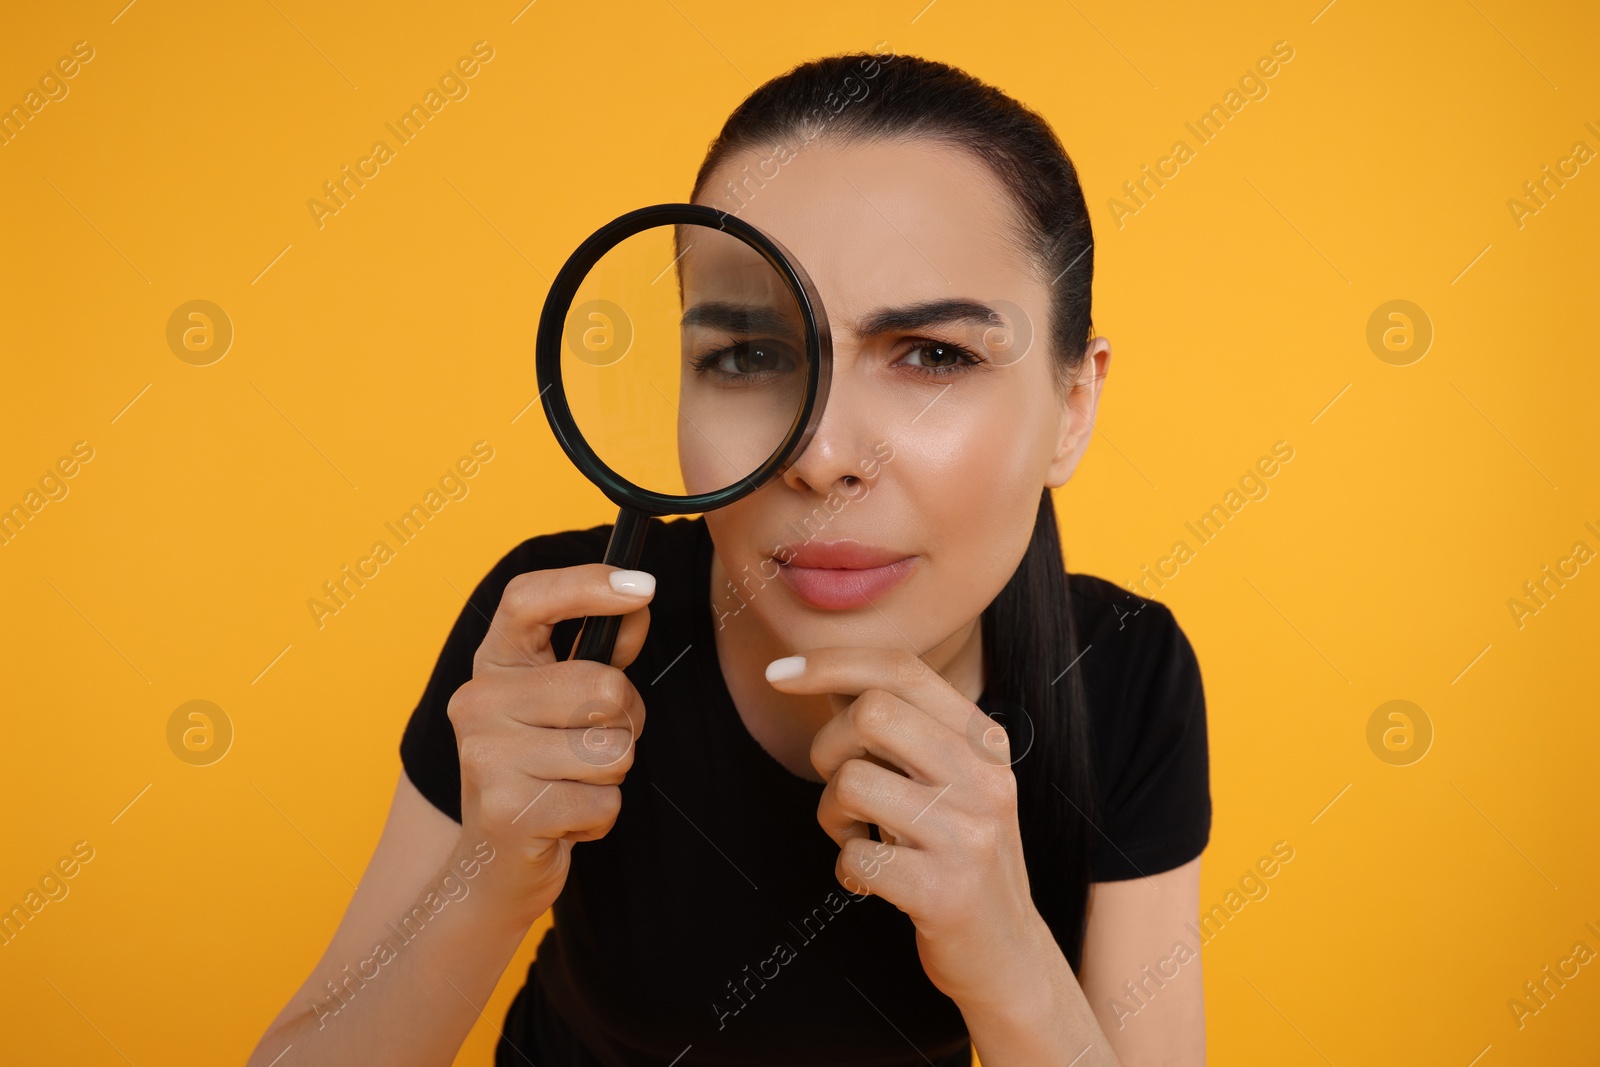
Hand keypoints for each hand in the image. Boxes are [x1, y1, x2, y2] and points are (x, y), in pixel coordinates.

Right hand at [447, 564, 653, 927]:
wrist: (492, 866)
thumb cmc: (541, 771)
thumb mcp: (562, 704)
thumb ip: (602, 653)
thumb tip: (638, 606)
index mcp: (493, 663)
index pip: (529, 599)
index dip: (588, 584)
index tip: (643, 587)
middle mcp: (477, 701)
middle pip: (603, 687)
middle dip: (626, 722)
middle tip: (595, 745)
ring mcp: (485, 756)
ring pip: (612, 750)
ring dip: (612, 776)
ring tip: (573, 785)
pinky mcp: (506, 812)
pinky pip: (604, 803)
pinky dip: (599, 819)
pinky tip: (563, 821)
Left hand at [766, 648, 1050, 1010]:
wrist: (1006, 954)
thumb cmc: (958, 854)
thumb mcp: (948, 780)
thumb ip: (898, 726)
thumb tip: (825, 673)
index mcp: (984, 741)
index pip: (901, 669)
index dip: (830, 662)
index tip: (779, 673)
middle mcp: (985, 778)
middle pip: (871, 712)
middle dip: (827, 748)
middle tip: (839, 788)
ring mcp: (970, 835)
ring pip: (852, 782)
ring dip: (831, 815)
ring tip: (856, 836)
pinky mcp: (945, 891)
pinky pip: (854, 856)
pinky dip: (847, 869)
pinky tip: (871, 879)